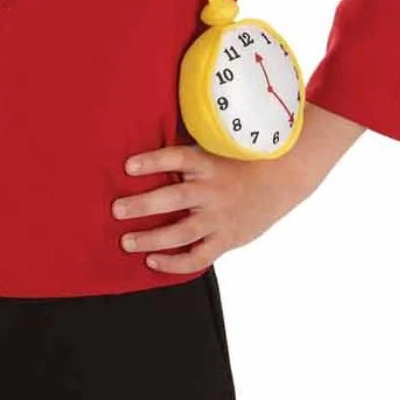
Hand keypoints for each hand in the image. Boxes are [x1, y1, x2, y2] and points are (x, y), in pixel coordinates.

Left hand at [110, 141, 321, 274]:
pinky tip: (153, 261)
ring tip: (126, 241)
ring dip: (152, 238)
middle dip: (142, 205)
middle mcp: (213, 190)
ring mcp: (220, 217)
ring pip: (182, 232)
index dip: (152, 161)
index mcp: (209, 162)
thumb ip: (189, 149)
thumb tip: (151, 136)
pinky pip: (198, 257)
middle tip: (117, 209)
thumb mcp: (219, 147)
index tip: (128, 166)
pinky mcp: (227, 239)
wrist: (283, 178)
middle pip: (174, 198)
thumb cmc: (240, 161)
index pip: (177, 157)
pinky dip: (175, 263)